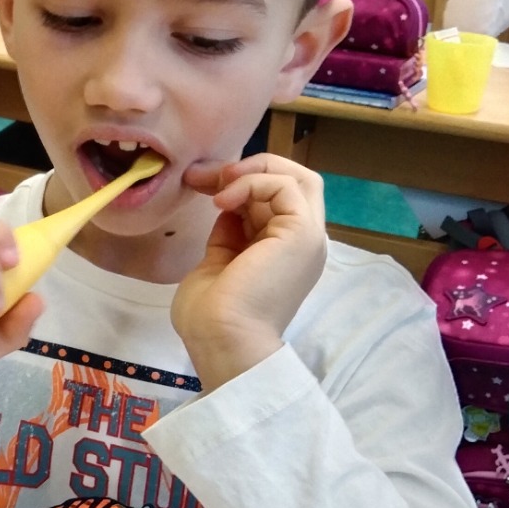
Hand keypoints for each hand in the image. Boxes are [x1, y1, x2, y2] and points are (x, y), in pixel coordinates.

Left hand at [170, 155, 327, 390]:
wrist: (221, 339)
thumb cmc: (210, 316)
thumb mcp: (217, 262)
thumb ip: (228, 235)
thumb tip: (227, 207)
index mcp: (283, 252)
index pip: (275, 199)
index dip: (241, 183)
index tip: (201, 184)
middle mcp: (302, 243)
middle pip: (297, 181)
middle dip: (252, 168)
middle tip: (211, 178)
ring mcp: (307, 238)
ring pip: (299, 177)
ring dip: (252, 171)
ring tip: (219, 186)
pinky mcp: (303, 233)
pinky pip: (287, 186)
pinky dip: (253, 182)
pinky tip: (224, 200)